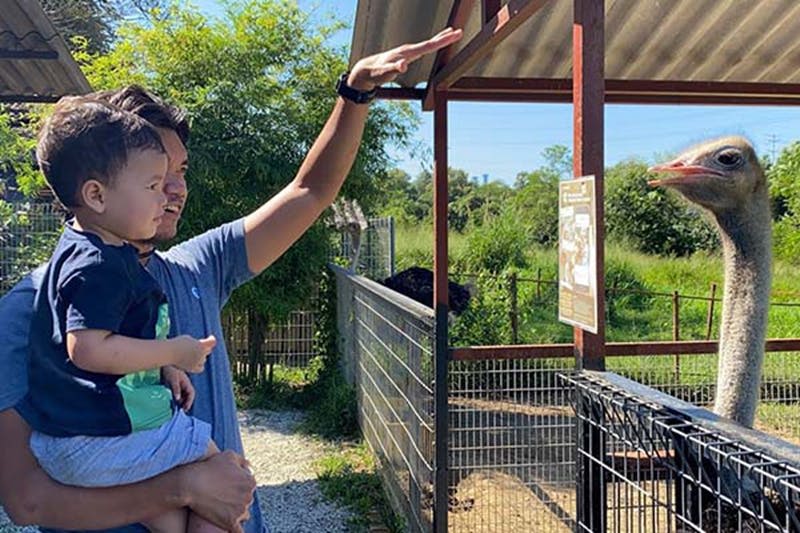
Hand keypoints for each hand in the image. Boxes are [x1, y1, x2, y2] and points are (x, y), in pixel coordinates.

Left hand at [162, 366, 195, 409]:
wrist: (165, 363)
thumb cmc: (170, 370)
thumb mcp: (173, 380)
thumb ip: (176, 389)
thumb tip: (178, 399)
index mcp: (187, 383)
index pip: (191, 394)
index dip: (189, 402)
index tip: (185, 409)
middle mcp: (185, 385)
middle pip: (188, 396)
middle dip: (185, 403)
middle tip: (180, 410)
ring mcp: (180, 385)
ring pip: (183, 395)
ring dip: (180, 401)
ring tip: (176, 407)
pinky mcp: (175, 386)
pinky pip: (178, 394)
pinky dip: (176, 398)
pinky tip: (172, 401)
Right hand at [170, 335, 215, 372]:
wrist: (168, 352)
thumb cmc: (177, 343)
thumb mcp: (188, 339)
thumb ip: (197, 343)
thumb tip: (202, 348)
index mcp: (201, 345)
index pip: (212, 342)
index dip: (211, 339)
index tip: (210, 337)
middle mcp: (201, 354)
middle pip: (208, 350)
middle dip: (205, 348)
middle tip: (198, 346)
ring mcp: (197, 362)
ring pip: (204, 359)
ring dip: (201, 356)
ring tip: (193, 354)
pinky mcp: (192, 368)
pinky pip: (201, 368)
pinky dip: (200, 365)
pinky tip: (196, 362)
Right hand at [181, 451, 255, 532]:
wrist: (191, 483)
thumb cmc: (209, 467)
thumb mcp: (229, 456)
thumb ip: (242, 461)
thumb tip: (250, 468)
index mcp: (251, 481)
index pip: (249, 488)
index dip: (238, 489)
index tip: (227, 489)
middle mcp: (249, 496)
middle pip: (246, 501)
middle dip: (237, 501)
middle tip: (222, 498)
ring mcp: (241, 510)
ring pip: (243, 515)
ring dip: (235, 514)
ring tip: (221, 509)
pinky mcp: (231, 522)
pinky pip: (238, 531)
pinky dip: (235, 530)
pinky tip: (230, 528)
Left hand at [347, 27, 462, 90]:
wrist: (366, 70)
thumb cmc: (376, 73)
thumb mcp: (384, 73)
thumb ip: (393, 69)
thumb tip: (403, 66)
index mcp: (407, 53)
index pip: (428, 46)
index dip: (442, 41)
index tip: (454, 34)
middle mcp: (408, 50)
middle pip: (430, 42)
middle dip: (445, 37)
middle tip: (459, 31)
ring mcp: (407, 52)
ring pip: (427, 43)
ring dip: (440, 39)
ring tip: (451, 33)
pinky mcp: (406, 55)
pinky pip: (422, 48)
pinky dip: (431, 44)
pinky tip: (434, 44)